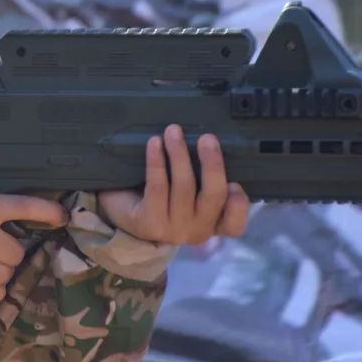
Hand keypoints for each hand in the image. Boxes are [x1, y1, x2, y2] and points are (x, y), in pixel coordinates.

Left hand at [97, 124, 248, 245]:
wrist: (121, 212)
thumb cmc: (164, 196)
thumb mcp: (190, 191)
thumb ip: (206, 179)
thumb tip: (214, 144)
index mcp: (213, 224)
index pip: (235, 225)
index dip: (239, 206)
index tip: (235, 183)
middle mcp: (197, 231)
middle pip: (213, 197)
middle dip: (212, 164)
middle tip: (207, 137)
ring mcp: (173, 230)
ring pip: (184, 187)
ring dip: (179, 154)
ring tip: (173, 131)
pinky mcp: (149, 222)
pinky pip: (157, 187)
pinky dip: (157, 161)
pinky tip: (154, 143)